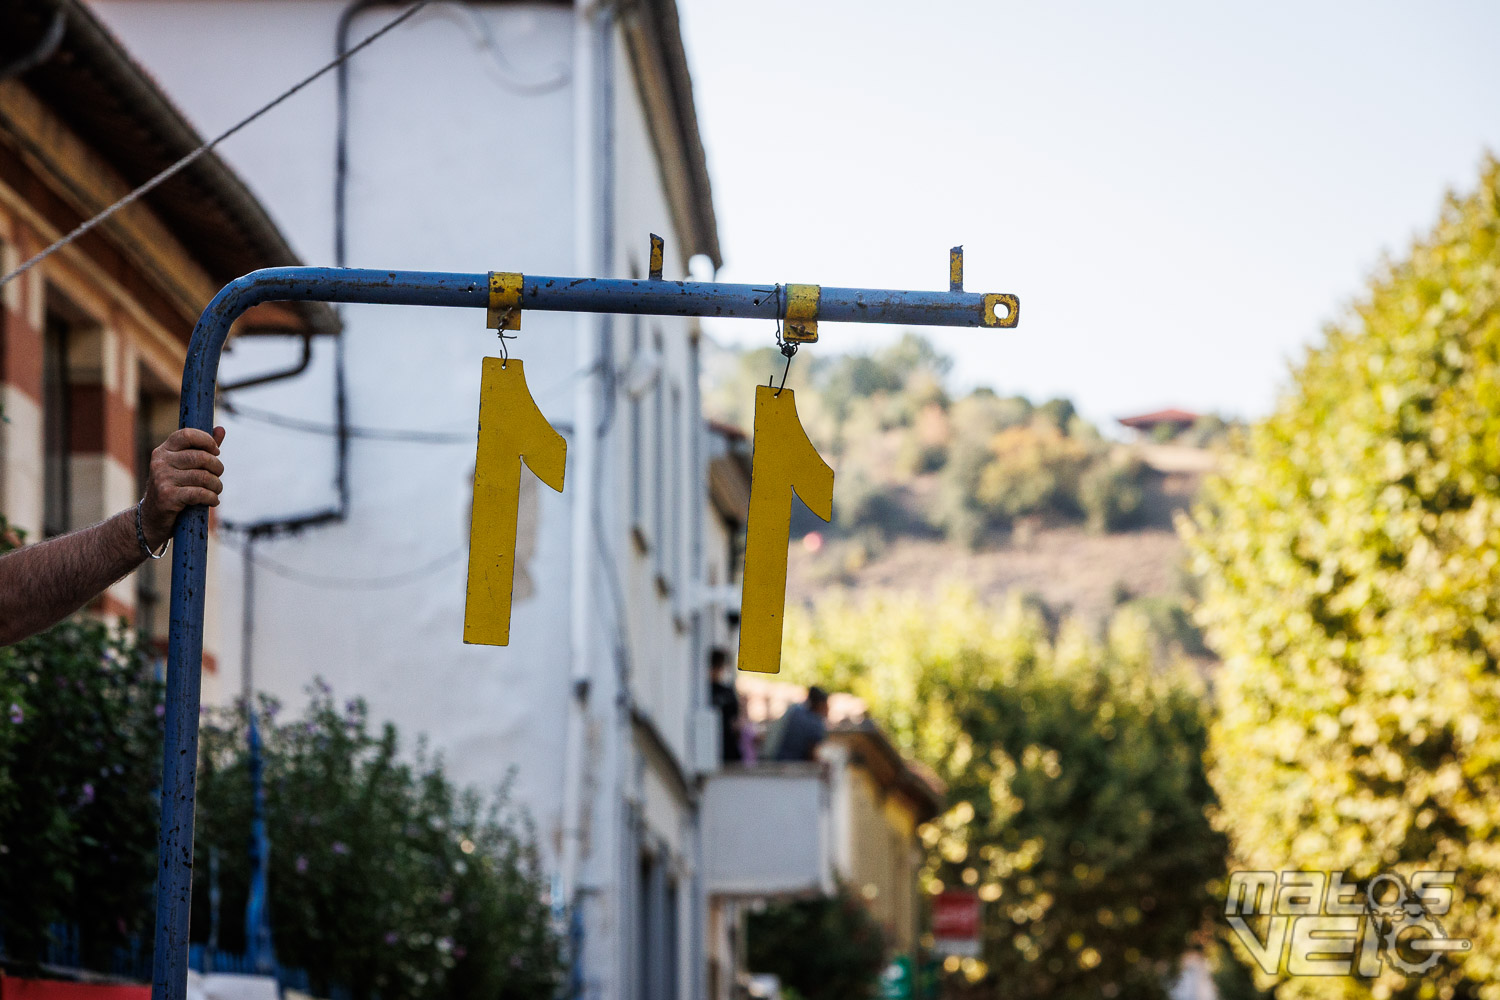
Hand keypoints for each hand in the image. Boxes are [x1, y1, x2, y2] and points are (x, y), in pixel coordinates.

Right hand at [140, 427, 225, 548]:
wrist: (152, 518)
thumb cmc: (173, 488)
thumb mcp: (184, 467)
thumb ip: (202, 448)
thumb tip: (221, 429)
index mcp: (164, 450)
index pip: (187, 434)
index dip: (206, 440)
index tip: (216, 451)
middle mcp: (160, 462)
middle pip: (201, 457)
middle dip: (217, 467)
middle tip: (218, 476)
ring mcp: (162, 478)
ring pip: (203, 476)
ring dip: (216, 485)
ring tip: (216, 491)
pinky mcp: (167, 496)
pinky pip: (199, 493)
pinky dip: (211, 498)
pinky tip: (212, 501)